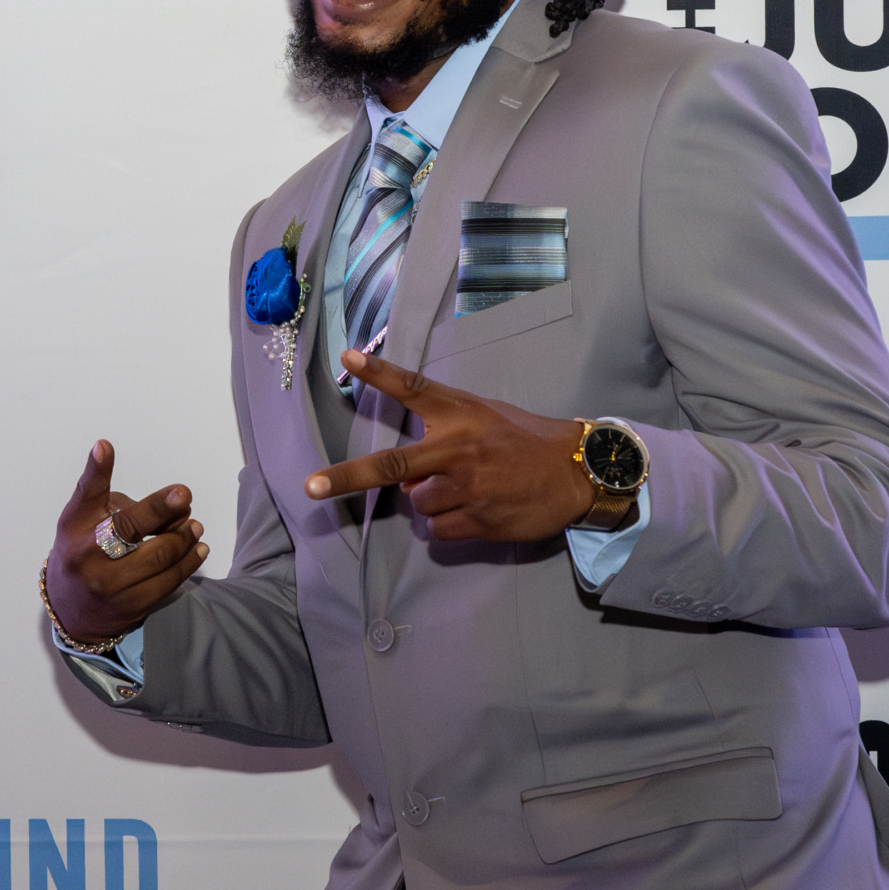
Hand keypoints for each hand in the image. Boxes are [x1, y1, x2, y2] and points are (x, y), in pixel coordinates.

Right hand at [45, 440, 208, 642]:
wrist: (72, 608)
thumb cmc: (87, 550)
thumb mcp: (95, 521)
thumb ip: (134, 509)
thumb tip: (182, 507)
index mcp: (76, 524)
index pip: (86, 493)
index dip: (96, 469)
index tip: (104, 446)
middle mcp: (88, 552)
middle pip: (128, 527)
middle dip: (160, 508)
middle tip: (183, 495)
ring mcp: (108, 583)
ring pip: (158, 556)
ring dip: (184, 537)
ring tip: (195, 527)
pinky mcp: (129, 605)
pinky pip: (168, 582)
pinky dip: (189, 562)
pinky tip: (198, 549)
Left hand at [304, 351, 594, 541]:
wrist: (577, 472)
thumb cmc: (524, 441)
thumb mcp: (485, 417)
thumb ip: (443, 436)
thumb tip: (404, 479)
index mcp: (461, 414)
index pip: (414, 389)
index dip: (379, 373)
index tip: (349, 358)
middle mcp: (460, 449)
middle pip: (392, 464)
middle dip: (346, 477)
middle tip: (311, 486)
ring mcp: (469, 487)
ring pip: (417, 504)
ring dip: (430, 502)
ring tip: (464, 490)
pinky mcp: (480, 519)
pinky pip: (439, 531)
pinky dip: (448, 525)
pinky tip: (475, 510)